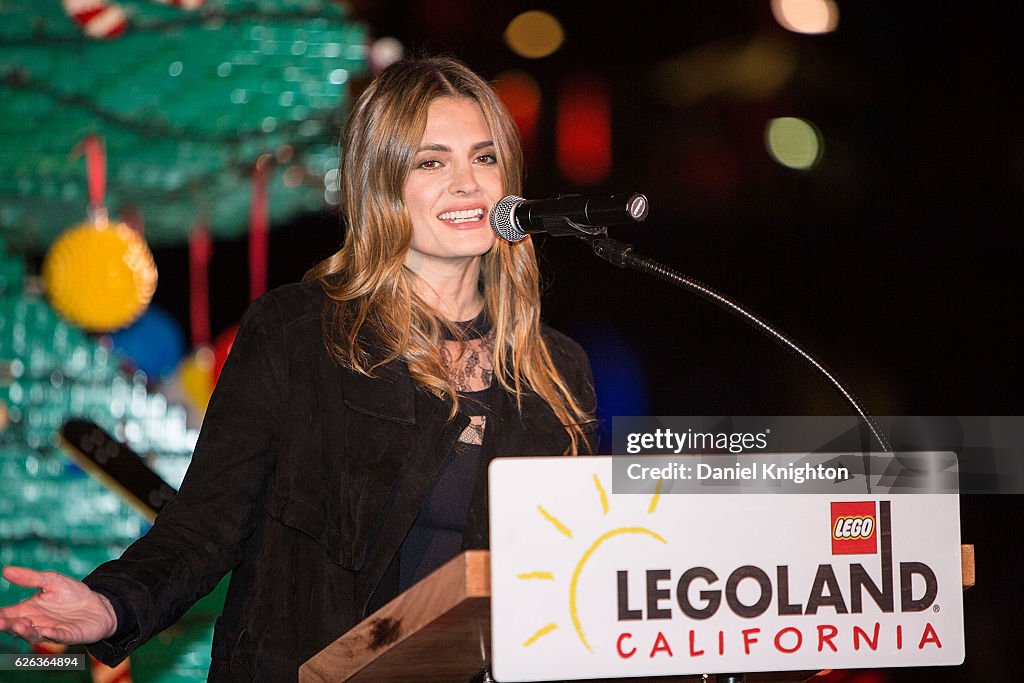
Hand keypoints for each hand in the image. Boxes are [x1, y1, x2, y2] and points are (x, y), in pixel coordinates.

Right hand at [0, 566, 117, 644]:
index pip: (8, 614)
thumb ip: (31, 578)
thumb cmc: (72, 594)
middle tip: (0, 621)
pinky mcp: (69, 635)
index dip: (0, 616)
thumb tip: (6, 570)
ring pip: (34, 635)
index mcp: (28, 611)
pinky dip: (53, 635)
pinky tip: (46, 631)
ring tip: (18, 625)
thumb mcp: (52, 581)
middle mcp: (36, 624)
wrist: (98, 605)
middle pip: (17, 627)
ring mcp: (51, 631)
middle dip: (8, 625)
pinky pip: (59, 637)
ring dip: (25, 631)